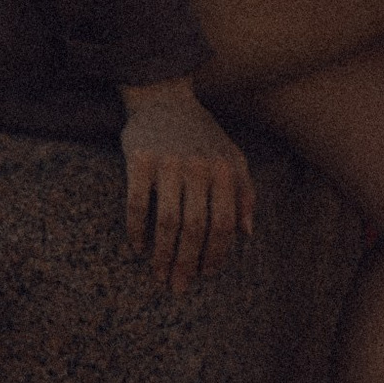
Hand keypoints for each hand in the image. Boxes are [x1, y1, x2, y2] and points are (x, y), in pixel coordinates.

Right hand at [119, 80, 255, 297]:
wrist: (162, 95)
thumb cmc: (200, 132)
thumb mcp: (231, 155)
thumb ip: (244, 191)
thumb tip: (247, 234)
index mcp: (222, 168)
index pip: (224, 221)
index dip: (217, 252)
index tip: (207, 273)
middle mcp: (197, 166)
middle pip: (196, 227)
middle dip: (188, 262)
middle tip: (179, 287)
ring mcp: (167, 162)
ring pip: (167, 220)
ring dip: (163, 254)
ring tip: (160, 275)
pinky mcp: (138, 159)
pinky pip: (136, 203)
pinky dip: (137, 229)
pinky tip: (138, 247)